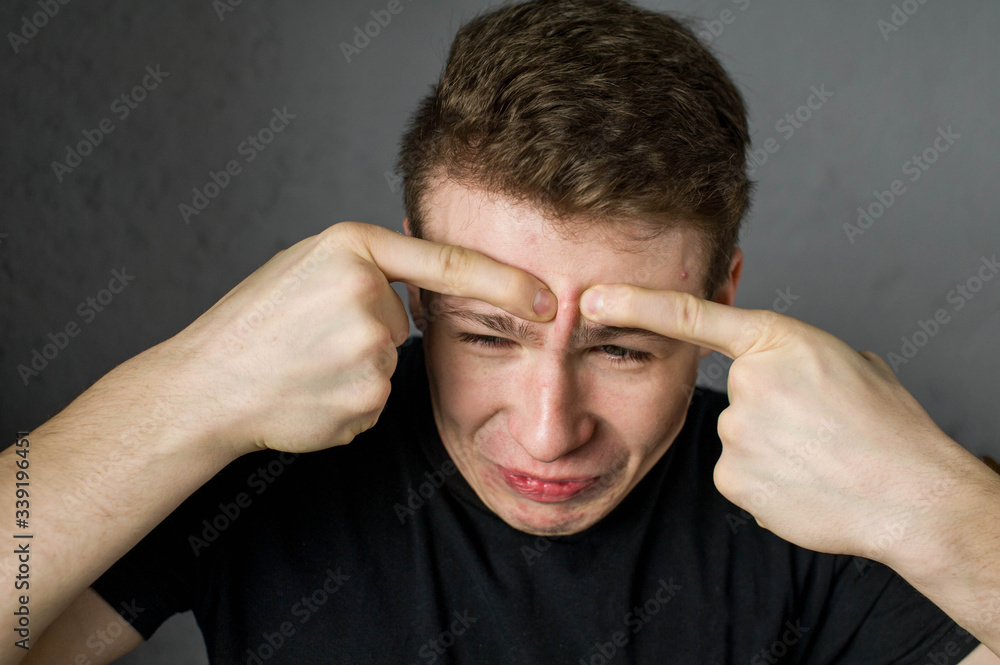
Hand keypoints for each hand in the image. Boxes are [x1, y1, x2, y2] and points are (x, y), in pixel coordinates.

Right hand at [166, 222, 555, 457]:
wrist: (206, 386)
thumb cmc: (250, 324)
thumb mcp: (303, 266)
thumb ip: (366, 267)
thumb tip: (424, 292)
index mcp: (350, 248)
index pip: (448, 263)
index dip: (506, 282)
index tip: (550, 299)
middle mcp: (366, 295)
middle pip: (402, 322)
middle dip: (367, 333)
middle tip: (306, 340)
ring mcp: (368, 352)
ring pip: (388, 364)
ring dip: (355, 370)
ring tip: (300, 367)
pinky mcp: (366, 400)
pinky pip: (375, 399)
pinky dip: (348, 400)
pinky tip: (308, 394)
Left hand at [579, 284, 987, 571]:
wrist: (911, 495)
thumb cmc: (890, 426)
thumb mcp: (851, 363)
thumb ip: (800, 358)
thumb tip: (786, 373)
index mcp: (777, 341)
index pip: (690, 314)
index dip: (634, 304)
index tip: (589, 298)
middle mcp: (747, 382)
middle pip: (737, 395)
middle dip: (770, 412)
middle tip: (818, 430)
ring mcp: (735, 431)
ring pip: (741, 438)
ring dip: (772, 448)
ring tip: (820, 459)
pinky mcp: (732, 478)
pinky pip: (742, 474)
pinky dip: (769, 481)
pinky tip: (804, 484)